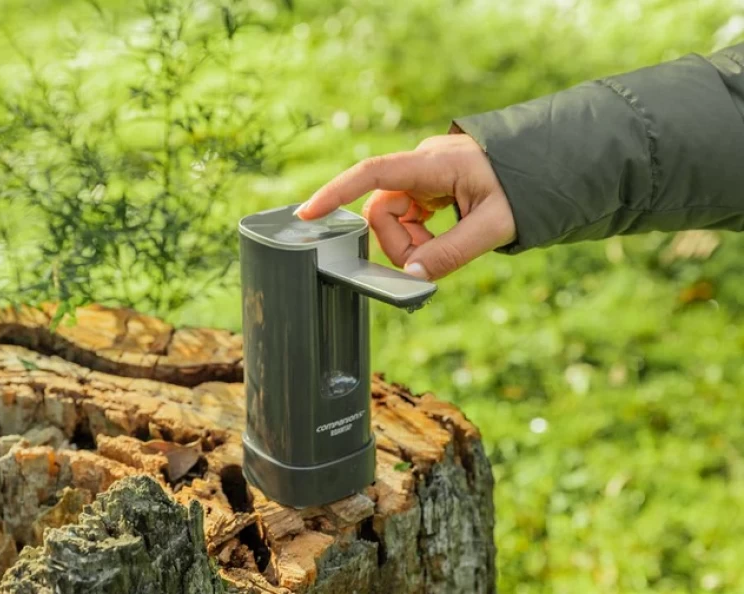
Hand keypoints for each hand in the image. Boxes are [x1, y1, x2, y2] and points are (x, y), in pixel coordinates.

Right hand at [295, 133, 516, 279]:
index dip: (336, 193)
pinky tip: (442, 239)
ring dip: (412, 242)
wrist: (549, 166)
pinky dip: (420, 236)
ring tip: (449, 247)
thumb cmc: (526, 187)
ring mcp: (425, 175)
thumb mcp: (495, 225)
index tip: (307, 214)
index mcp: (434, 163)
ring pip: (394, 216)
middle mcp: (422, 164)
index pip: (373, 173)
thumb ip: (452, 252)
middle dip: (399, 243)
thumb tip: (412, 277)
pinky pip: (409, 216)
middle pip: (382, 209)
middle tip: (429, 263)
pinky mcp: (430, 186)